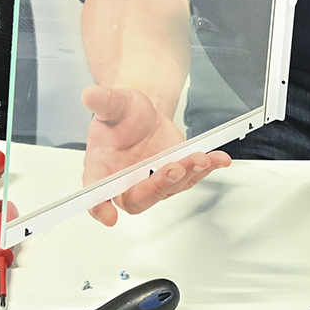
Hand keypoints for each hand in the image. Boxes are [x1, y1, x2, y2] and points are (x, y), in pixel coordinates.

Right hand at [79, 85, 230, 226]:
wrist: (141, 114)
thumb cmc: (121, 117)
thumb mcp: (112, 103)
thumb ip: (103, 102)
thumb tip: (90, 95)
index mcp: (101, 168)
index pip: (96, 193)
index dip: (99, 206)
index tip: (108, 215)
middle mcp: (126, 182)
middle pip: (139, 198)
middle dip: (158, 186)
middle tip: (173, 169)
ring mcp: (152, 181)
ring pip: (169, 188)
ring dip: (187, 174)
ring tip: (199, 158)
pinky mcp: (175, 175)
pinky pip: (191, 176)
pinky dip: (207, 168)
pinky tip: (218, 160)